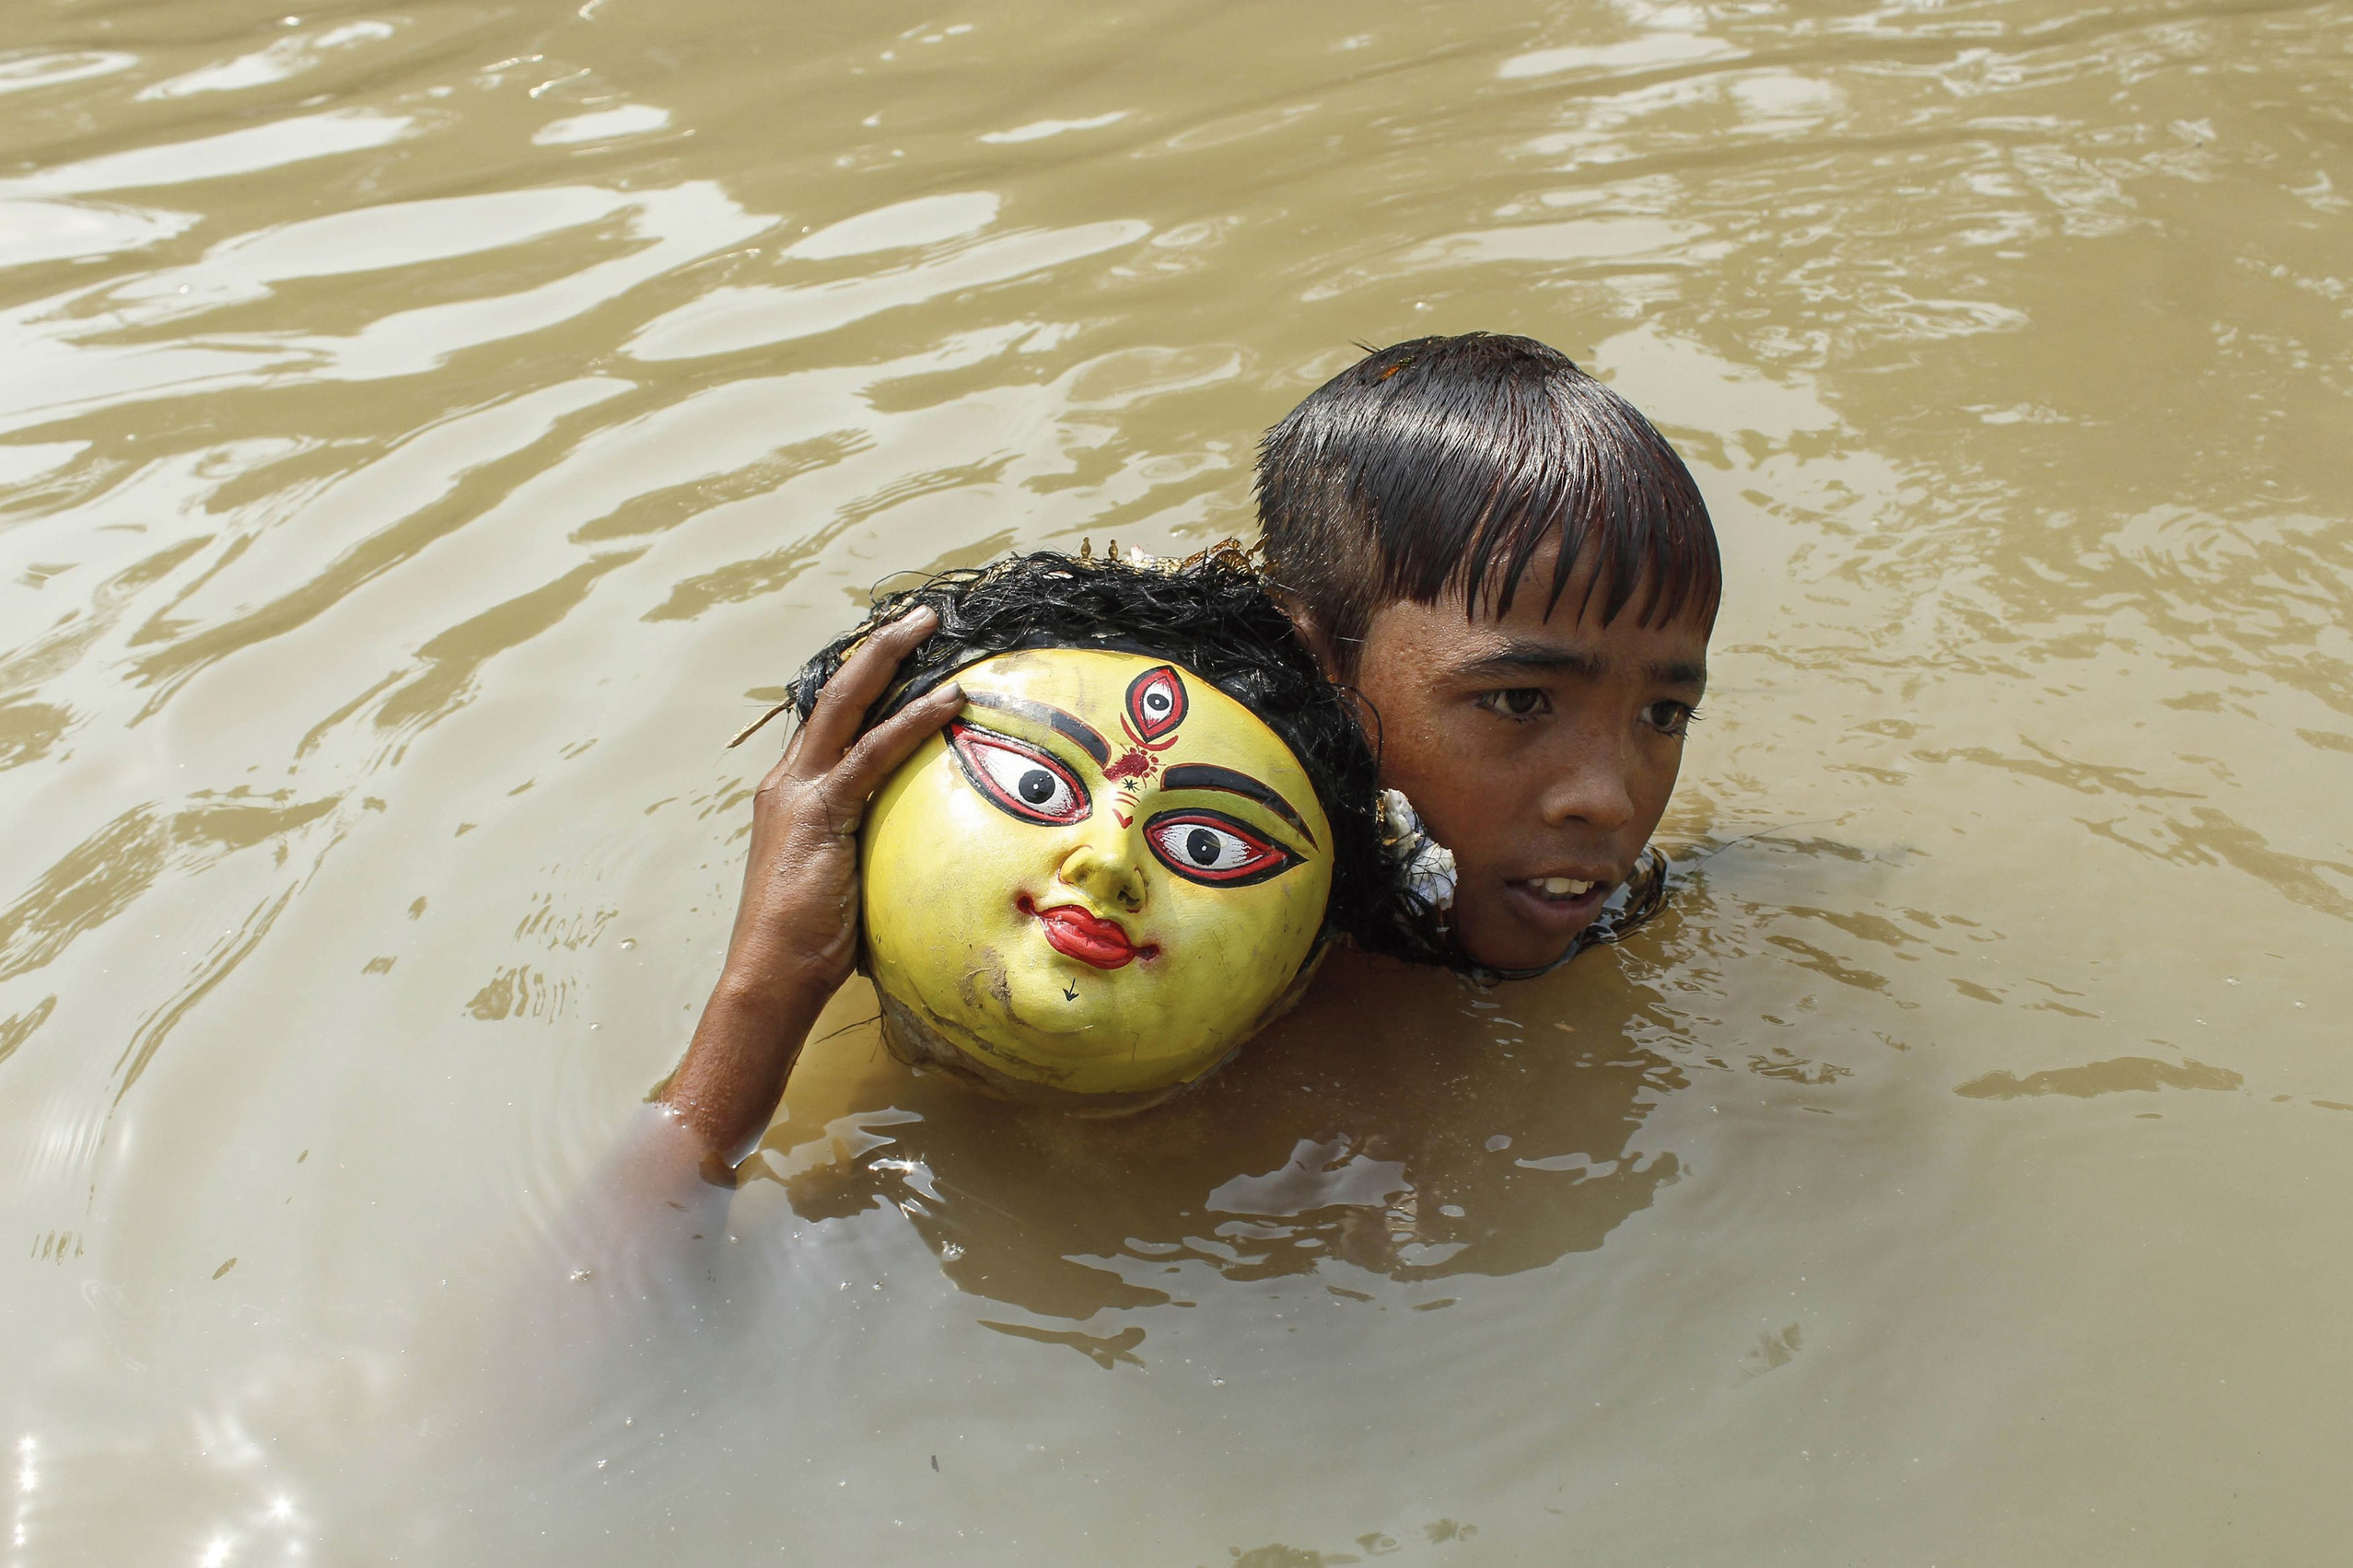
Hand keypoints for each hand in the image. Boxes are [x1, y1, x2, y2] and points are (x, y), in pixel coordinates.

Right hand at [662, 606, 961, 1158]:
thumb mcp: (844, 881)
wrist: (768, 977)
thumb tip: (922, 854)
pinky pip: (873, 753)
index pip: (832, 719)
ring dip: (890, 659)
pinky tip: (948, 700)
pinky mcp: (819, 812)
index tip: (903, 650)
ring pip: (847, 704)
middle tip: (921, 616)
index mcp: (793, 792)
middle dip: (878, 648)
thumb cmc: (808, 944)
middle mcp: (790, 780)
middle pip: (835, 693)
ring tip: (929, 627)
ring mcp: (800, 792)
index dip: (866, 680)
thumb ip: (871, 852)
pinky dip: (912, 720)